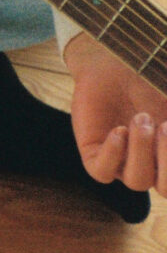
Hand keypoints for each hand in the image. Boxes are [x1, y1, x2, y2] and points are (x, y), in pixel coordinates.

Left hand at [65, 32, 166, 193]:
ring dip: (142, 150)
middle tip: (165, 127)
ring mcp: (123, 163)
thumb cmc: (154, 80)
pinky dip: (113, 153)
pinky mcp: (94, 155)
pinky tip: (119, 130)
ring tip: (140, 118)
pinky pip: (102, 172)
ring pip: (137, 181)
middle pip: (166, 188)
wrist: (115, 64)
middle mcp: (151, 164)